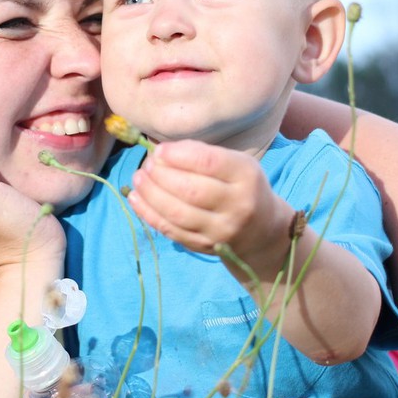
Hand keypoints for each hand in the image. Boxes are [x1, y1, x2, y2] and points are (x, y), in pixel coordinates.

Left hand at [128, 140, 292, 266]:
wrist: (262, 231)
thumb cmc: (241, 186)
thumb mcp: (235, 163)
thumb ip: (202, 154)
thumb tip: (162, 152)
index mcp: (246, 176)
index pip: (209, 163)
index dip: (178, 155)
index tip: (159, 150)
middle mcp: (237, 205)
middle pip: (191, 190)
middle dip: (161, 175)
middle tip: (147, 165)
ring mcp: (221, 231)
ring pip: (178, 214)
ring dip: (151, 194)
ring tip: (138, 178)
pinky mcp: (205, 247)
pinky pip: (172, 231)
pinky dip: (149, 214)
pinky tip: (135, 198)